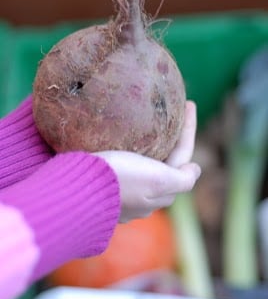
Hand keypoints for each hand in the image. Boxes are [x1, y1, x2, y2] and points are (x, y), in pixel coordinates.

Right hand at [96, 101, 200, 222]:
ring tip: (149, 124)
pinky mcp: (107, 187)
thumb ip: (182, 179)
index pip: (183, 158)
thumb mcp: (159, 180)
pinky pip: (127, 166)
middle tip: (172, 112)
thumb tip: (195, 169)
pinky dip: (133, 152)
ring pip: (146, 165)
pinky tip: (124, 141)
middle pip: (166, 162)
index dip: (188, 131)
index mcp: (160, 192)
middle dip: (172, 139)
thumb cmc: (120, 180)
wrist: (78, 189)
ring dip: (153, 145)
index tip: (189, 102)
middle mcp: (144, 196)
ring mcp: (125, 193)